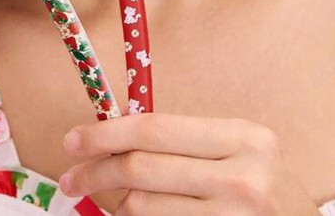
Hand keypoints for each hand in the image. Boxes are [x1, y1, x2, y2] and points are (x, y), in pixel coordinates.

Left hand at [60, 112, 320, 214]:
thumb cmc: (265, 193)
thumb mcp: (241, 154)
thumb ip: (188, 144)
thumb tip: (115, 137)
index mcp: (244, 138)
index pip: (156, 128)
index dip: (106, 133)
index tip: (73, 140)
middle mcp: (243, 178)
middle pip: (142, 169)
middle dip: (96, 172)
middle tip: (69, 179)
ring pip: (143, 208)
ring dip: (118, 204)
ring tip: (114, 202)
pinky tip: (136, 215)